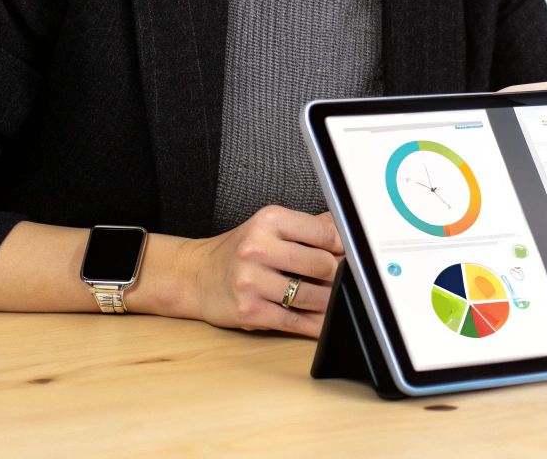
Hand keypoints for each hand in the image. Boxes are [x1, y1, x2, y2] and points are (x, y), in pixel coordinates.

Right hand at [181, 205, 344, 336]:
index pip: (325, 233)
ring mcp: (251, 281)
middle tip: (342, 280)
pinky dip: (316, 325)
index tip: (350, 256)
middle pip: (322, 265)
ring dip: (330, 303)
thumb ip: (309, 227)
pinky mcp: (249, 311)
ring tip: (335, 301)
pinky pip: (295, 322)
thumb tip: (349, 232)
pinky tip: (324, 324)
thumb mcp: (271, 227)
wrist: (196, 276)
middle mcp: (258, 248)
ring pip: (312, 297)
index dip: (344, 248)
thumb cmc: (240, 251)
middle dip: (337, 276)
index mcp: (269, 220)